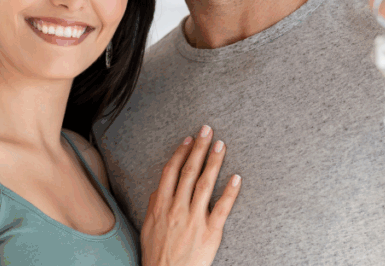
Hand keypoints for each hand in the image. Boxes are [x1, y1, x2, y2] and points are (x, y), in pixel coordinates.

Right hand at [140, 125, 240, 265]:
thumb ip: (154, 205)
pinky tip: (236, 177)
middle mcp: (177, 208)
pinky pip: (222, 208)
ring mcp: (195, 219)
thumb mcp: (148, 226)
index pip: (171, 171)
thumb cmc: (157, 253)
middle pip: (189, 171)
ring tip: (221, 145)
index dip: (180, 152)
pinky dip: (230, 191)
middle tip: (207, 130)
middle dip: (199, 148)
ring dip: (213, 162)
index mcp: (161, 205)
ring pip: (205, 184)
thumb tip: (160, 188)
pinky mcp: (210, 232)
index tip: (189, 139)